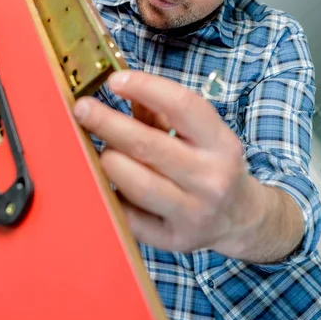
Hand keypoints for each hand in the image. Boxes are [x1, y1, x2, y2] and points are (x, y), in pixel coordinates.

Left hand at [73, 70, 265, 254]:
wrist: (238, 217)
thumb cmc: (211, 166)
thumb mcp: (201, 135)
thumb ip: (162, 111)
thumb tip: (121, 86)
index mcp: (221, 144)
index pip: (183, 106)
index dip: (146, 87)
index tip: (115, 80)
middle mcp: (211, 178)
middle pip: (149, 145)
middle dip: (108, 123)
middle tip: (82, 109)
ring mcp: (193, 212)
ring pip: (137, 183)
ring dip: (109, 160)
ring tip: (99, 150)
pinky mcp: (173, 239)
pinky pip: (129, 216)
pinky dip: (111, 195)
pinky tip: (104, 182)